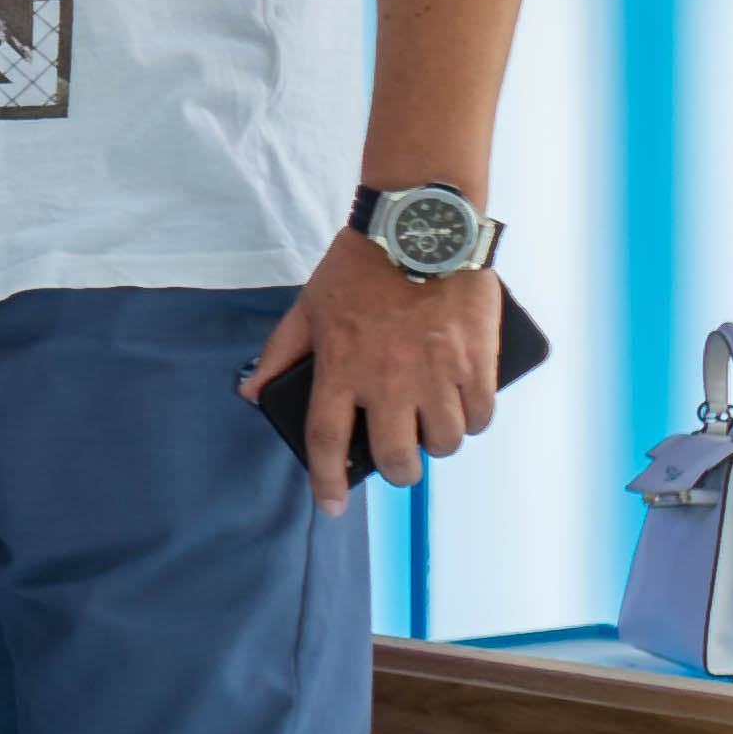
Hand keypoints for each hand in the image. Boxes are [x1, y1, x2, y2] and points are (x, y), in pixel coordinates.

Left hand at [241, 233, 498, 504]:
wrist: (421, 227)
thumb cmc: (360, 265)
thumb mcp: (308, 306)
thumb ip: (280, 353)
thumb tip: (251, 394)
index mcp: (341, 369)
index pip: (327, 441)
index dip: (326, 481)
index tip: (331, 506)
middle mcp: (388, 380)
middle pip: (395, 456)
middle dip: (398, 469)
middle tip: (399, 460)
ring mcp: (436, 373)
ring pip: (444, 442)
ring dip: (437, 443)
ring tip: (432, 429)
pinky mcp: (477, 362)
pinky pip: (481, 415)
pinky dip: (473, 420)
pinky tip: (465, 410)